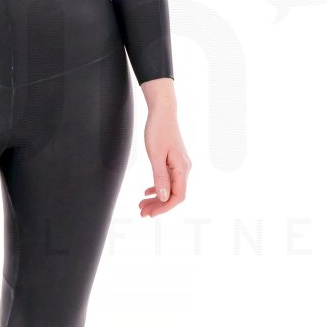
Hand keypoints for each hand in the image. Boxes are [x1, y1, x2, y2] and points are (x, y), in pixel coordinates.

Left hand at [135, 77, 189, 217]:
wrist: (163, 112)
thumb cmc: (158, 130)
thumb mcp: (155, 155)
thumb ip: (159, 177)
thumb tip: (163, 197)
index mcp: (182, 168)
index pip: (177, 196)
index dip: (164, 208)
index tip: (150, 215)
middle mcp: (184, 168)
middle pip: (173, 195)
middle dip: (158, 206)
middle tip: (141, 213)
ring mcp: (180, 165)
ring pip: (169, 188)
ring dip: (156, 198)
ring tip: (141, 206)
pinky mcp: (174, 161)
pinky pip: (168, 180)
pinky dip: (157, 187)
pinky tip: (147, 192)